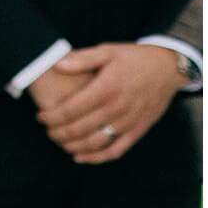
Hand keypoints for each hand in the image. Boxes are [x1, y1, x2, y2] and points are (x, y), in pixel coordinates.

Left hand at [37, 43, 187, 163]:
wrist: (168, 68)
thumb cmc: (133, 58)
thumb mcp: (107, 51)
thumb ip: (82, 59)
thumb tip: (57, 65)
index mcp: (107, 88)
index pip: (73, 109)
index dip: (53, 116)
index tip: (40, 116)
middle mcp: (118, 108)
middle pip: (81, 128)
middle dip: (59, 133)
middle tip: (46, 131)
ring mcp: (130, 121)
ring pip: (97, 142)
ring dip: (74, 146)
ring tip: (59, 142)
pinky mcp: (139, 130)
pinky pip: (117, 150)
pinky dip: (97, 157)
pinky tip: (80, 156)